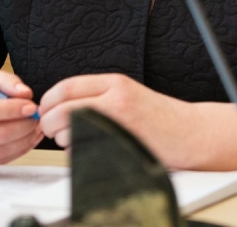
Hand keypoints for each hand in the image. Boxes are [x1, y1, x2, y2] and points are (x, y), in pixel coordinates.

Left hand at [38, 73, 195, 168]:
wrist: (190, 133)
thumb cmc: (159, 118)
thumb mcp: (127, 94)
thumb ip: (98, 95)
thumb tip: (58, 106)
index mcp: (114, 82)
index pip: (65, 87)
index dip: (48, 102)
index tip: (46, 112)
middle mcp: (115, 98)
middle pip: (61, 109)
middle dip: (49, 123)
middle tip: (53, 130)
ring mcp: (118, 121)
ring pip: (69, 130)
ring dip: (63, 139)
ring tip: (75, 140)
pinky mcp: (121, 143)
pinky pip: (84, 150)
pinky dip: (77, 154)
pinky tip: (88, 151)